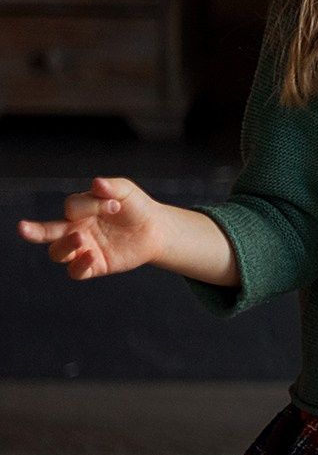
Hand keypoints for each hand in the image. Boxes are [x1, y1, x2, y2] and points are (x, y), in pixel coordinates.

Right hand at [18, 177, 167, 279]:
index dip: (90, 205)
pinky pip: (77, 271)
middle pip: (47, 232)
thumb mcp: (126, 192)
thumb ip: (112, 186)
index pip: (71, 207)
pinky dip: (80, 265)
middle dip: (33, 231)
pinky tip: (92, 256)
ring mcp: (83, 248)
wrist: (156, 229)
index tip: (115, 205)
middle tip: (22, 227)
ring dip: (65, 246)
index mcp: (79, 211)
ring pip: (58, 253)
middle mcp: (75, 229)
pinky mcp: (94, 265)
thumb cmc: (136, 207)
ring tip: (81, 237)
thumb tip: (97, 183)